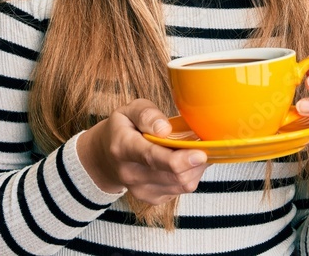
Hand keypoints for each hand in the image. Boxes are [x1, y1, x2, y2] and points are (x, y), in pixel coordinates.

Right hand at [76, 98, 208, 204]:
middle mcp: (131, 174)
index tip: (201, 153)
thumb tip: (165, 128)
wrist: (105, 157)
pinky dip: (190, 175)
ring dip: (196, 168)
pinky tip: (186, 161)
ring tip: (193, 149)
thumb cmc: (123, 128)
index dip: (180, 159)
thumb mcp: (129, 110)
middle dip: (196, 161)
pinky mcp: (152, 198)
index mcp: (123, 147)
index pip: (153, 157)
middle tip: (204, 142)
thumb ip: (147, 114)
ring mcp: (141, 190)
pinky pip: (181, 190)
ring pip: (182, 184)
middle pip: (174, 175)